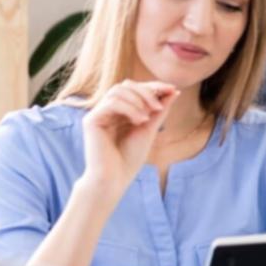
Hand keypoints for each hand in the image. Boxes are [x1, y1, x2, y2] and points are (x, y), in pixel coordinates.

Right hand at [79, 80, 177, 198]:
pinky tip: (140, 121)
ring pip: (117, 91)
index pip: (134, 89)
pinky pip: (111, 103)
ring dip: (138, 100)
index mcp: (119, 111)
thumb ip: (160, 110)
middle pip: (126, 86)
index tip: (172, 89)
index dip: (153, 86)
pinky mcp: (91, 121)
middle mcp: (106, 110)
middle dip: (146, 91)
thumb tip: (175, 91)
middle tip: (159, 106)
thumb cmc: (130, 158)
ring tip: (148, 118)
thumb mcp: (150, 129)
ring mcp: (97, 114)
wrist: (114, 180)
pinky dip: (129, 108)